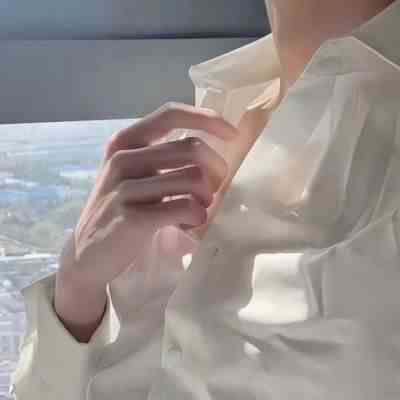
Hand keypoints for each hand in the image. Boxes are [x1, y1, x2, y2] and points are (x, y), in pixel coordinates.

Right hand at [54, 102, 238, 340]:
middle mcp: (122, 158)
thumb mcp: (134, 175)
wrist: (89, 253)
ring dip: (207, 198)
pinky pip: (186, 208)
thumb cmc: (121, 209)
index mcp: (125, 141)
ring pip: (193, 179)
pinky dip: (197, 217)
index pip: (171, 114)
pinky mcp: (132, 218)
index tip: (232, 134)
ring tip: (198, 210)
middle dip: (216, 170)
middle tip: (213, 190)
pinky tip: (188, 224)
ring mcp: (124, 188)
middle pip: (192, 148)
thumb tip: (213, 153)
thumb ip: (163, 158)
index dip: (207, 119)